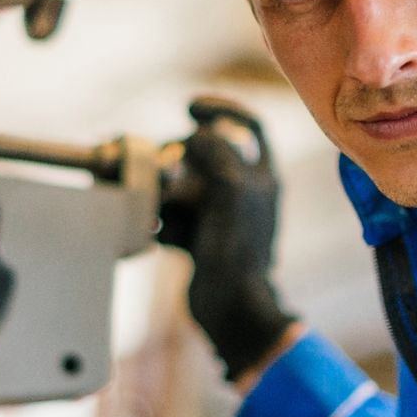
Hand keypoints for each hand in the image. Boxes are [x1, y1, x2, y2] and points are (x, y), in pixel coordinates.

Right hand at [158, 97, 298, 381]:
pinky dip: (161, 220)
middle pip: (204, 155)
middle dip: (178, 160)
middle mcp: (244, 192)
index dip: (221, 109)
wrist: (230, 309)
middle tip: (164, 172)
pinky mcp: (200, 240)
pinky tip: (154, 230)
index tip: (190, 108)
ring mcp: (221, 216)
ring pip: (183, 185)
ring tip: (155, 206)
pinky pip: (174, 216)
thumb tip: (197, 133)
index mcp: (262, 176)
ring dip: (164, 191)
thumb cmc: (238, 249)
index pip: (249, 125)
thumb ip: (216, 150)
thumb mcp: (230, 189)